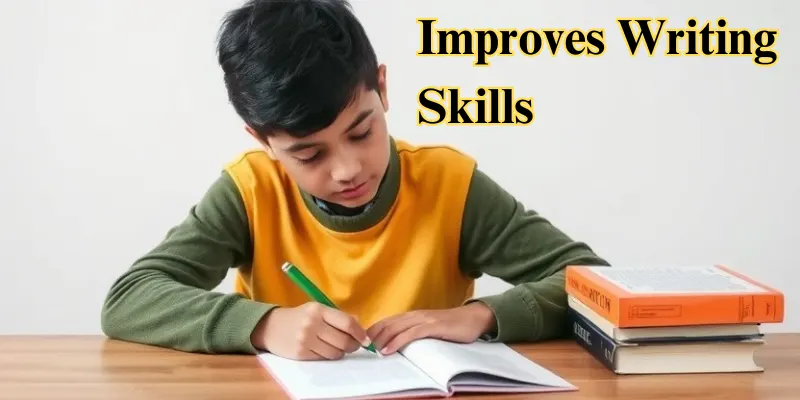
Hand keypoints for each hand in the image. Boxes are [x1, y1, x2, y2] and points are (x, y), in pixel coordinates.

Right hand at [251, 302, 370, 359]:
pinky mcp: (301, 353)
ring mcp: (305, 340)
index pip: (347, 323)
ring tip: (336, 346)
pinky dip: (328, 356)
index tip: (365, 339)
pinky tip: (323, 349)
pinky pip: (324, 358)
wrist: (270, 327)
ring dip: (341, 352)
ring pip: (335, 352)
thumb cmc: (299, 317)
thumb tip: (360, 325)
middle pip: (343, 340)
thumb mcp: (317, 310)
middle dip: (353, 345)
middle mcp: (312, 324)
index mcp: (318, 310)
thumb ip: (338, 316)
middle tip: (353, 345)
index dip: (360, 333)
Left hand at [366, 302, 496, 354]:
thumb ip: (415, 331)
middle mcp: (415, 315)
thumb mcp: (429, 328)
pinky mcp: (432, 327)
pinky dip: (397, 342)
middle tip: (364, 348)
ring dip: (381, 340)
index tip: (363, 342)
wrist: (473, 318)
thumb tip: (399, 343)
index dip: (373, 331)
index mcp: (413, 316)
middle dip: (373, 336)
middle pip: (387, 324)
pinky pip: (410, 334)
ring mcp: (423, 320)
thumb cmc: (451, 326)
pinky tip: (388, 350)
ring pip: (396, 328)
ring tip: (372, 350)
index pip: (387, 321)